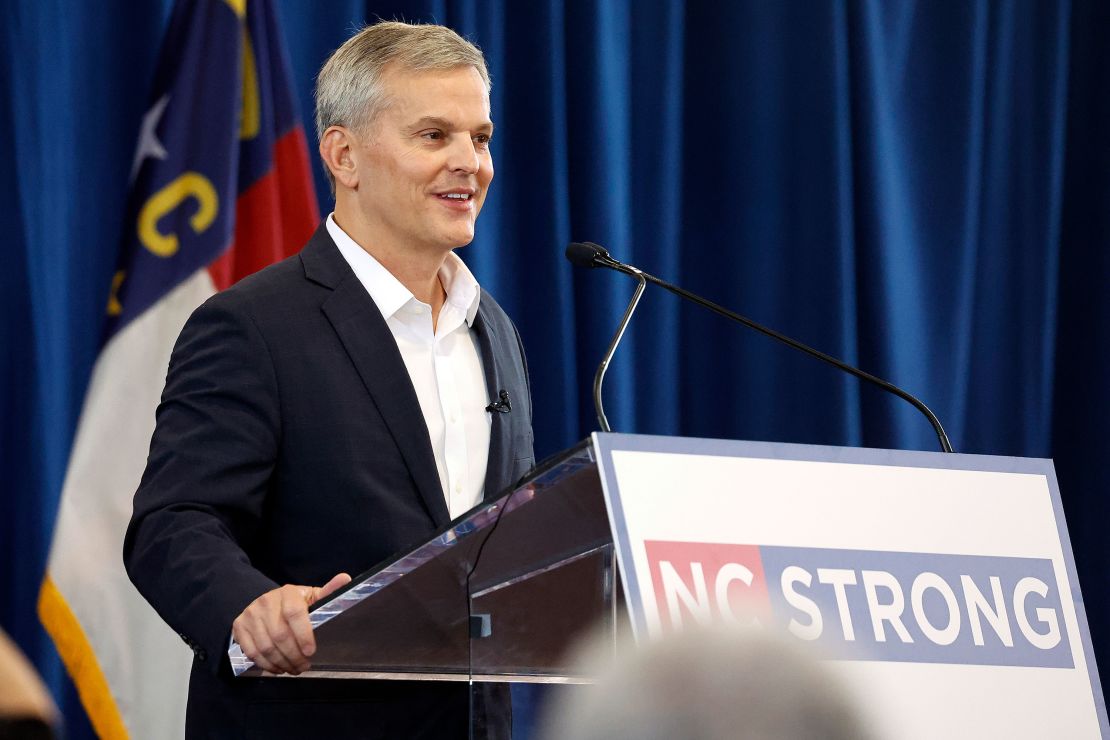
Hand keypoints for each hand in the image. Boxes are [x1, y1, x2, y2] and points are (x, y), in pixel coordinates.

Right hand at [232, 572, 350, 674]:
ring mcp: (250, 615)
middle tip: (304, 666)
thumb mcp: (310, 596)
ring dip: (282, 663)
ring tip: (293, 669)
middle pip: (280, 635)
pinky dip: (266, 665)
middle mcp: (266, 602)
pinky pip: (252, 652)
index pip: (294, 613)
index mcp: (287, 593)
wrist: (261, 601)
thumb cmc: (293, 602)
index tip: (311, 652)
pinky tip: (278, 668)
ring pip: (266, 647)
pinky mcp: (239, 627)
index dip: (303, 635)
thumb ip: (328, 592)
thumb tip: (346, 579)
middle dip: (294, 656)